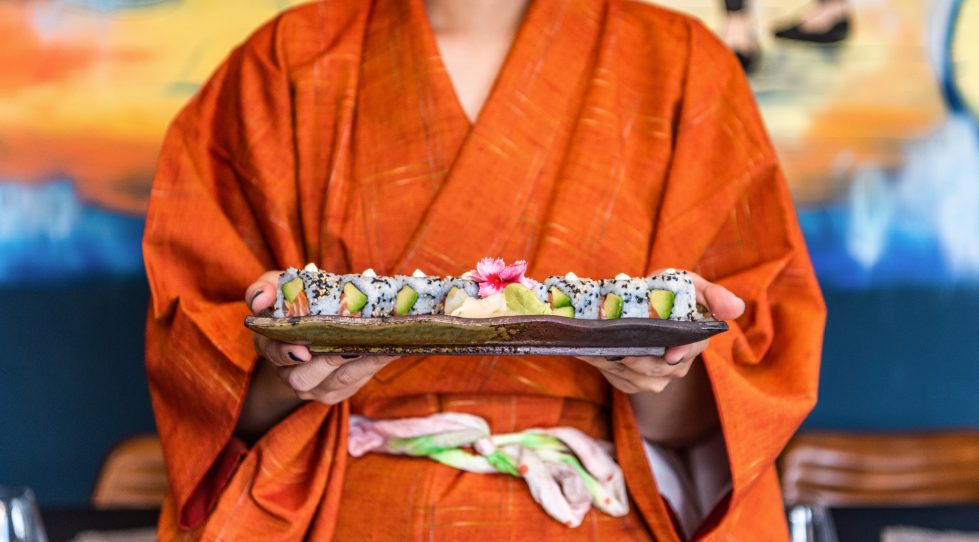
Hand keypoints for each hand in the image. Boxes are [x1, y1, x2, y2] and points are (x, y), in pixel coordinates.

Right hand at [245, 271, 397, 404]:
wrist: (309, 331)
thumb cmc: (294, 305)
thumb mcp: (276, 289)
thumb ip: (265, 288)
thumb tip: (260, 298)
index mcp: (269, 344)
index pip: (271, 351)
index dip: (285, 352)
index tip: (303, 350)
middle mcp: (288, 372)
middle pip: (304, 376)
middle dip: (330, 360)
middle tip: (353, 345)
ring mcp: (312, 387)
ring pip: (337, 381)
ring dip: (362, 362)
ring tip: (382, 343)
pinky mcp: (334, 393)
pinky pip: (356, 382)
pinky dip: (374, 364)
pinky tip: (392, 348)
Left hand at [578, 271, 744, 393]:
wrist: (641, 305)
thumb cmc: (668, 293)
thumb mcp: (690, 284)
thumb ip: (712, 294)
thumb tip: (736, 308)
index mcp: (694, 340)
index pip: (691, 349)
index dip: (681, 352)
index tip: (670, 353)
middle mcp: (677, 364)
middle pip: (658, 369)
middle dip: (639, 358)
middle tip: (621, 348)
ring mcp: (655, 376)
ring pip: (636, 378)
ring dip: (616, 363)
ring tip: (601, 347)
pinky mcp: (633, 382)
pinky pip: (619, 380)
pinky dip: (604, 366)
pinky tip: (593, 353)